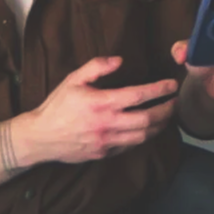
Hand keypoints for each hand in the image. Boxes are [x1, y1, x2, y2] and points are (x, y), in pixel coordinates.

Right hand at [15, 55, 176, 165]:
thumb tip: (119, 60)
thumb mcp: (73, 79)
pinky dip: (142, 137)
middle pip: (147, 119)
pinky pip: (129, 146)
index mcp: (101, 103)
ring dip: (159, 126)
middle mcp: (107, 124)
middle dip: (166, 110)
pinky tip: (147, 129)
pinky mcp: (103, 154)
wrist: (38, 138)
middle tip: (175, 102)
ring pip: (142, 136)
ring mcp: (106, 141)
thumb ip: (97, 67)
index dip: (160, 90)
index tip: (172, 85)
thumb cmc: (56, 106)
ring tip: (167, 116)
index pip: (139, 96)